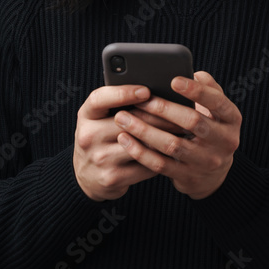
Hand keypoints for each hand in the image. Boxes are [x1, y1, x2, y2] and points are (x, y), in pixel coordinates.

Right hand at [72, 84, 188, 200]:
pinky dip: (161, 158)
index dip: (123, 93)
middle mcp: (88, 136)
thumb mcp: (99, 117)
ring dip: (164, 138)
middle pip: (129, 121)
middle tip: (181, 111)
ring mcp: (100, 158)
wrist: (86, 176)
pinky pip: (145, 165)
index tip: (146, 90)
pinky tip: (172, 152)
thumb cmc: (100, 137)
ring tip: (182, 130)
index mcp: (86, 115)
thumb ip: (117, 103)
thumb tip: (152, 92)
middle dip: (159, 116)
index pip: (100, 99)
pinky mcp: (112, 177)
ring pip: (141, 144)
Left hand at [113, 71, 241, 199]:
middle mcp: (224, 141)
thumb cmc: (210, 129)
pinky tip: (126, 139)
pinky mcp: (188, 177)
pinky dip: (141, 152)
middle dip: (163, 109)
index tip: (173, 80)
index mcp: (232, 119)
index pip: (217, 102)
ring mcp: (206, 162)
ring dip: (145, 130)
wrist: (213, 174)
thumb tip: (194, 74)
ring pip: (172, 145)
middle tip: (140, 100)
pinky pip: (161, 165)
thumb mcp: (217, 110)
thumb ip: (209, 89)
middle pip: (192, 122)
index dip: (196, 91)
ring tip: (123, 118)